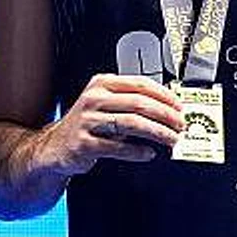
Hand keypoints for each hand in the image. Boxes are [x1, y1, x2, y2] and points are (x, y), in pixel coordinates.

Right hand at [35, 73, 185, 179]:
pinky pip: (118, 147)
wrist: (56, 146)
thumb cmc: (87, 124)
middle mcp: (94, 99)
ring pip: (132, 123)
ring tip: (171, 140)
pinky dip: (138, 151)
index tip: (179, 106)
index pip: (140, 84)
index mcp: (102, 84)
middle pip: (139, 103)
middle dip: (165, 115)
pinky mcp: (84, 143)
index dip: (164, 95)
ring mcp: (87, 121)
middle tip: (180, 125)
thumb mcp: (105, 103)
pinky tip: (149, 153)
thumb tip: (168, 107)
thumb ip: (131, 101)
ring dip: (157, 133)